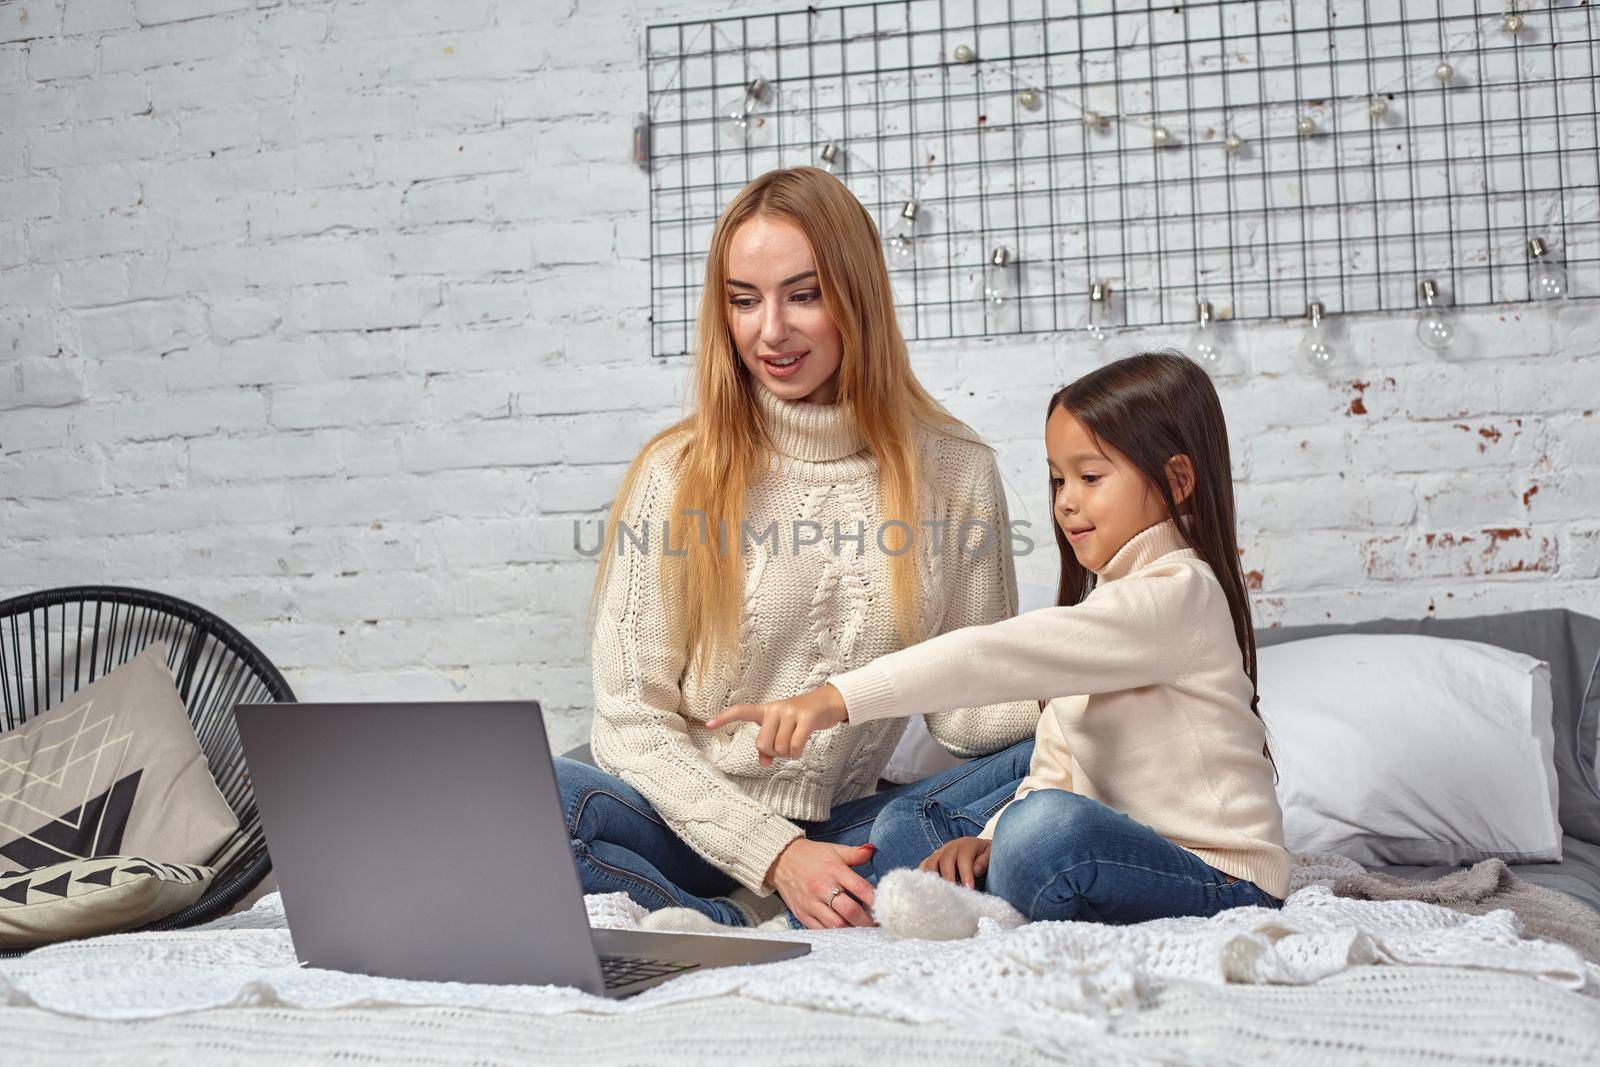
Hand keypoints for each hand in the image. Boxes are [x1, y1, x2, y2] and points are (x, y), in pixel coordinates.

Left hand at [705, 684, 847, 766]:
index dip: (724, 718)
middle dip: (774, 752)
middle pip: (764, 744)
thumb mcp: (783, 729)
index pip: (741, 711)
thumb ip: (769, 746)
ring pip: (780, 748)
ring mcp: (790, 712)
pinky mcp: (806, 718)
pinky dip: (798, 752)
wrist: (827, 702)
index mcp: (766, 710)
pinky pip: (795, 746)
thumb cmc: (801, 718)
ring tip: (796, 741)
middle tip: (784, 746)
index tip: (707, 725)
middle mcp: (775, 709)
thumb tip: (763, 763)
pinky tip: (802, 746)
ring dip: (789, 753)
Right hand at [765, 838, 876, 929]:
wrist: (781, 859)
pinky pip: (820, 930)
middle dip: (867, 920)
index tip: (885, 906)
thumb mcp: (834, 850)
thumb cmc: (811, 856)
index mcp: (834, 870)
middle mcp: (823, 888)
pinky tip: (844, 931)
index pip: (860, 888)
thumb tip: (873, 850)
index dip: (875, 900)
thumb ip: (855, 853)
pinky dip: (834, 933)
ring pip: (836, 924)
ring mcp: (811, 903)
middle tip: (877, 924)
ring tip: (863, 929)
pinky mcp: (802, 914)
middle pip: (850, 910)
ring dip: (852, 929)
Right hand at [919, 836, 990, 889]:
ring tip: (938, 894)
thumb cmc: (985, 857)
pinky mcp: (931, 862)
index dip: (965, 873)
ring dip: (932, 878)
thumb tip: (976, 870)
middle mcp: (950, 847)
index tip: (969, 889)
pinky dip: (923, 879)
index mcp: (966, 844)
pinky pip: (923, 869)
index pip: (963, 857)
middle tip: (952, 893)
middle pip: (944, 859)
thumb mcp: (992, 855)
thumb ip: (985, 861)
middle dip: (948, 877)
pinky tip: (927, 891)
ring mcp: (938, 854)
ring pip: (930, 864)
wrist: (978, 852)